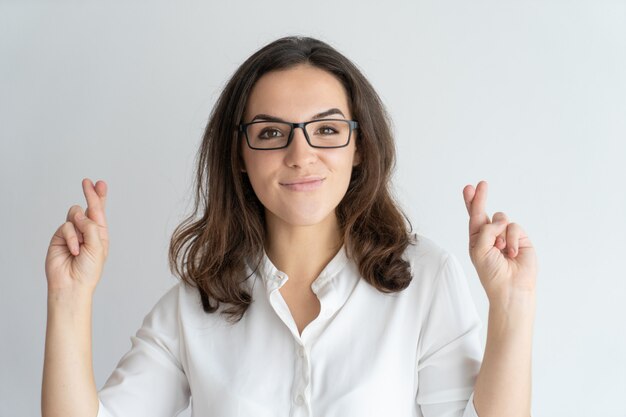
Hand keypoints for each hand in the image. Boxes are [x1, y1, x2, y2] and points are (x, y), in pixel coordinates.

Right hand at [45, 178, 108, 295]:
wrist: (71, 284)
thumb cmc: (88, 270)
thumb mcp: (97, 247)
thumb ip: (91, 227)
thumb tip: (80, 214)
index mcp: (99, 234)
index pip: (99, 212)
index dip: (99, 196)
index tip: (100, 183)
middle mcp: (86, 231)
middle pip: (87, 207)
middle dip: (89, 194)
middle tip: (87, 182)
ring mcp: (72, 233)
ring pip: (75, 215)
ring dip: (80, 227)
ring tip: (82, 244)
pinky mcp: (59, 237)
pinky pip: (66, 227)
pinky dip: (72, 238)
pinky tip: (74, 250)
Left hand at [462, 180, 536, 306]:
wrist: (511, 287)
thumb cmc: (491, 272)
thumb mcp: (479, 250)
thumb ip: (486, 230)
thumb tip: (502, 219)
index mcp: (477, 239)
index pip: (473, 217)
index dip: (471, 201)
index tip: (468, 187)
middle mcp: (490, 235)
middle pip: (485, 211)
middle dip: (481, 197)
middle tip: (481, 184)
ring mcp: (506, 236)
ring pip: (501, 218)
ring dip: (499, 233)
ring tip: (500, 249)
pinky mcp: (520, 238)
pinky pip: (514, 227)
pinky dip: (511, 239)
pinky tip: (512, 253)